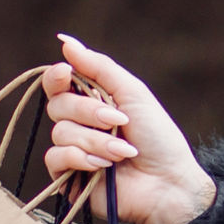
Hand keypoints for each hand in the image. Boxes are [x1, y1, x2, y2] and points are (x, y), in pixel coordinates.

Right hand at [41, 34, 216, 223]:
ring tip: (123, 152)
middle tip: (118, 122)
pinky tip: (104, 168)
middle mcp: (78, 124)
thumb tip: (65, 41)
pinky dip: (81, 159)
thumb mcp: (132, 94)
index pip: (58, 83)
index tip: (66, 72)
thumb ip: (99, 67)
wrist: (168, 182)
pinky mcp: (67, 177)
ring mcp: (72, 150)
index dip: (56, 76)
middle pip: (57, 105)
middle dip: (89, 112)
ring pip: (60, 132)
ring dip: (96, 141)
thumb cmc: (158, 138)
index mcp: (91, 102)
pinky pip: (54, 158)